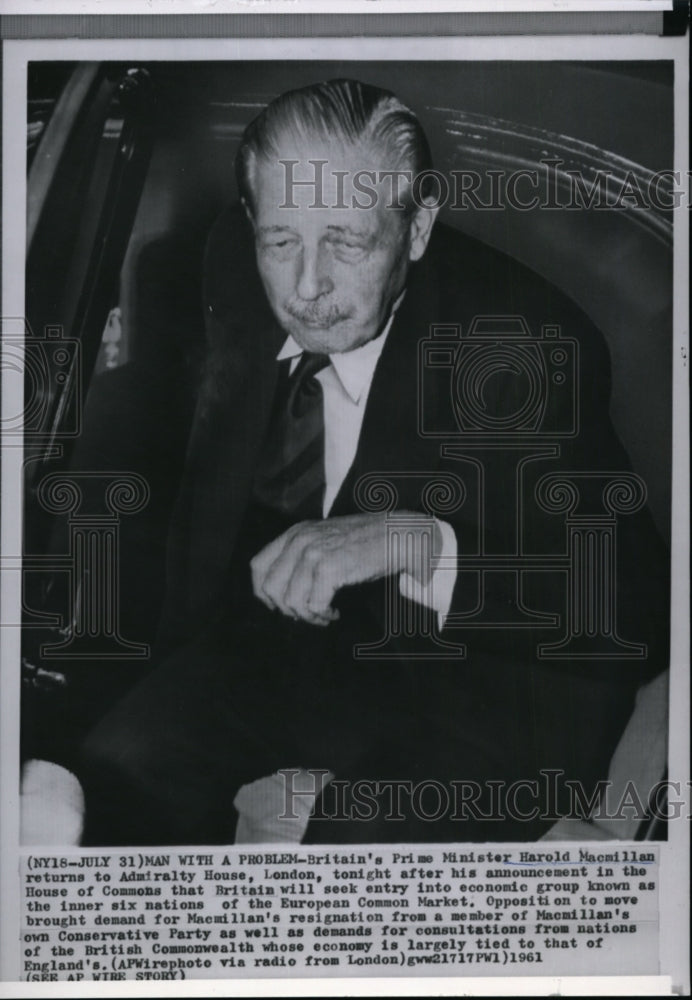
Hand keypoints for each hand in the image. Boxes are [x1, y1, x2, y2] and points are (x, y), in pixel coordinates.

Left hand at [250, 512, 440, 625]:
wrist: (397, 535)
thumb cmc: (365, 543)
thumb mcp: (325, 540)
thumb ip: (301, 556)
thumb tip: (282, 593)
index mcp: (295, 533)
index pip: (258, 566)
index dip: (264, 592)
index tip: (281, 605)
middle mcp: (300, 540)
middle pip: (270, 587)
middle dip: (287, 609)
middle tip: (308, 613)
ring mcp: (314, 552)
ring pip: (291, 601)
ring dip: (308, 616)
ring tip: (325, 614)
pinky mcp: (330, 567)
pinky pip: (313, 605)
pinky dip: (323, 615)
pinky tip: (335, 612)